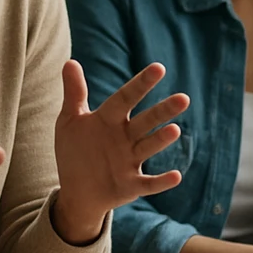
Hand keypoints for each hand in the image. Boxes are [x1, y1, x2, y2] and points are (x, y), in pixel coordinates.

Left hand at [52, 61, 189, 242]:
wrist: (77, 190)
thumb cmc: (76, 151)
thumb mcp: (70, 121)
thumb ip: (74, 93)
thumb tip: (69, 61)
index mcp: (110, 120)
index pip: (126, 98)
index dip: (141, 84)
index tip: (159, 68)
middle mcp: (125, 138)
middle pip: (146, 122)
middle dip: (163, 111)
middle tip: (183, 99)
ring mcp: (129, 162)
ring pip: (148, 147)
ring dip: (161, 140)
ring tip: (175, 130)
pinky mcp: (131, 186)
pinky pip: (148, 184)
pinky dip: (161, 181)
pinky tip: (176, 176)